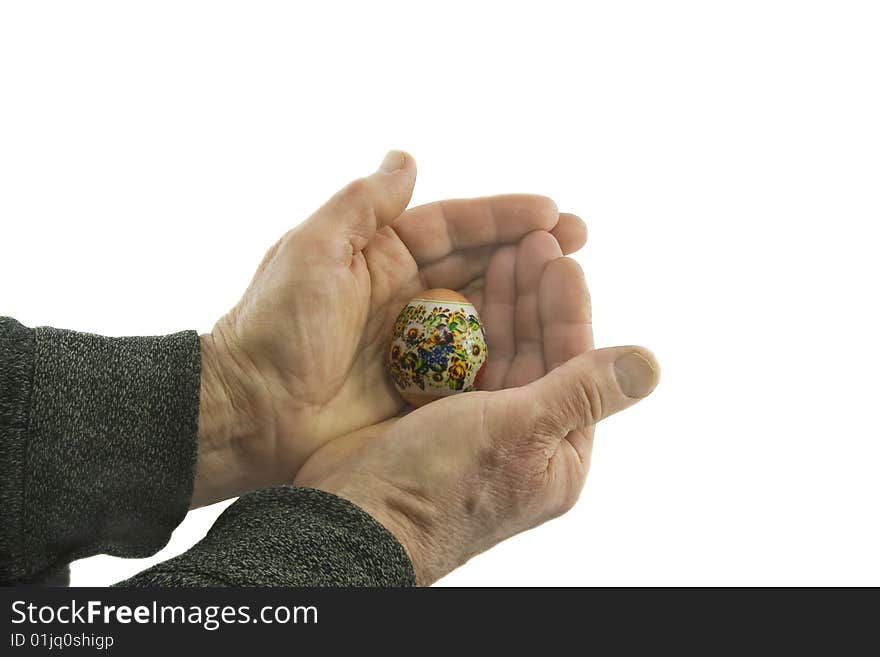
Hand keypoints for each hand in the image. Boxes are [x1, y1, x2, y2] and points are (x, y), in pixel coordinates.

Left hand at [194, 151, 586, 505]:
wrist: (249, 413)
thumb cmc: (274, 327)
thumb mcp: (312, 251)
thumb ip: (363, 203)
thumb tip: (407, 157)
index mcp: (381, 254)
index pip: (454, 227)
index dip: (503, 216)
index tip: (552, 213)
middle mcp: (405, 293)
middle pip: (478, 266)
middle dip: (528, 252)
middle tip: (577, 244)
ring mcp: (416, 342)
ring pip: (484, 313)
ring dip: (526, 300)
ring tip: (571, 288)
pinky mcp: (420, 386)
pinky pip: (474, 364)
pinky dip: (508, 354)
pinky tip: (544, 348)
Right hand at [294, 249, 657, 583]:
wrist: (355, 519)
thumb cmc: (443, 484)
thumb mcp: (522, 431)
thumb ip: (584, 390)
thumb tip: (652, 364)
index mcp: (557, 451)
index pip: (576, 365)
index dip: (569, 309)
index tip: (563, 257)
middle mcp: (524, 436)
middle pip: (539, 352)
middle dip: (536, 295)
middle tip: (533, 238)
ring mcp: (480, 425)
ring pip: (500, 351)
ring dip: (504, 302)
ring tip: (505, 248)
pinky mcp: (438, 416)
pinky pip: (462, 360)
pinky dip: (466, 324)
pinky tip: (464, 285)